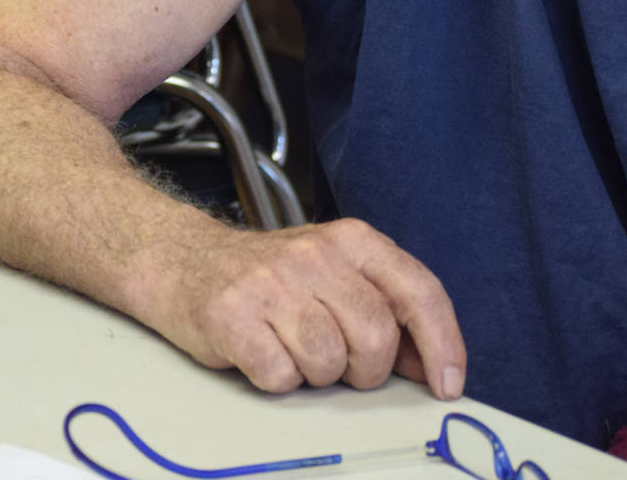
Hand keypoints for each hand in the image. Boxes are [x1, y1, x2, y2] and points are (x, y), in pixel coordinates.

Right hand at [132, 215, 466, 399]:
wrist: (180, 260)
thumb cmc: (267, 276)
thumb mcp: (333, 273)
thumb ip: (385, 309)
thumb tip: (432, 366)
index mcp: (350, 240)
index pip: (418, 291)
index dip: (442, 345)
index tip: (446, 385)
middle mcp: (313, 254)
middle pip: (375, 338)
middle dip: (364, 369)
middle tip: (337, 361)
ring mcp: (270, 283)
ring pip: (328, 363)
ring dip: (314, 374)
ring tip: (290, 348)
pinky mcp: (232, 316)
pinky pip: (281, 377)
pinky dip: (275, 379)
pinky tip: (261, 352)